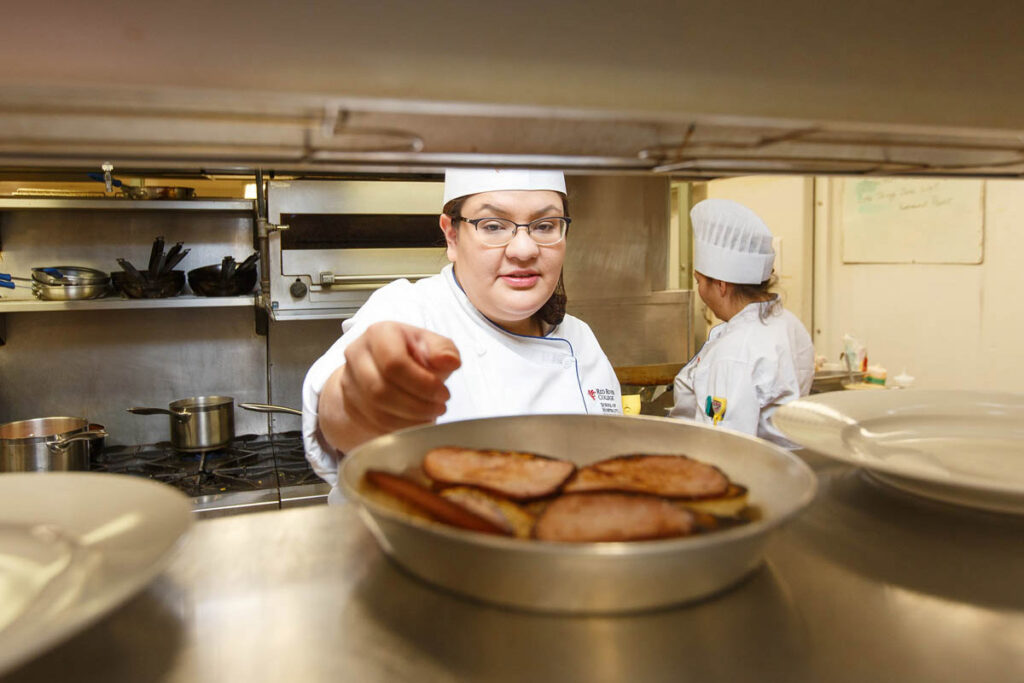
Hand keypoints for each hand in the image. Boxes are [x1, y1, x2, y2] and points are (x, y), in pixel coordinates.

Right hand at [319, 321, 461, 453]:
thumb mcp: (432, 345)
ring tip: (430, 414)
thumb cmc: (412, 354)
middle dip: (417, 404)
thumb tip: (450, 361)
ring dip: (410, 418)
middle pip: (381, 389)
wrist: (384, 368)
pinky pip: (374, 423)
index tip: (442, 393)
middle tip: (439, 407)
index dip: (422, 383)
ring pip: (376, 410)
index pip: (393, 363)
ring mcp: (350, 380)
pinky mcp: (350, 403)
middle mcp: (357, 353)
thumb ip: (444, 350)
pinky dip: (401, 427)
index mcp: (379, 333)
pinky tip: (417, 421)